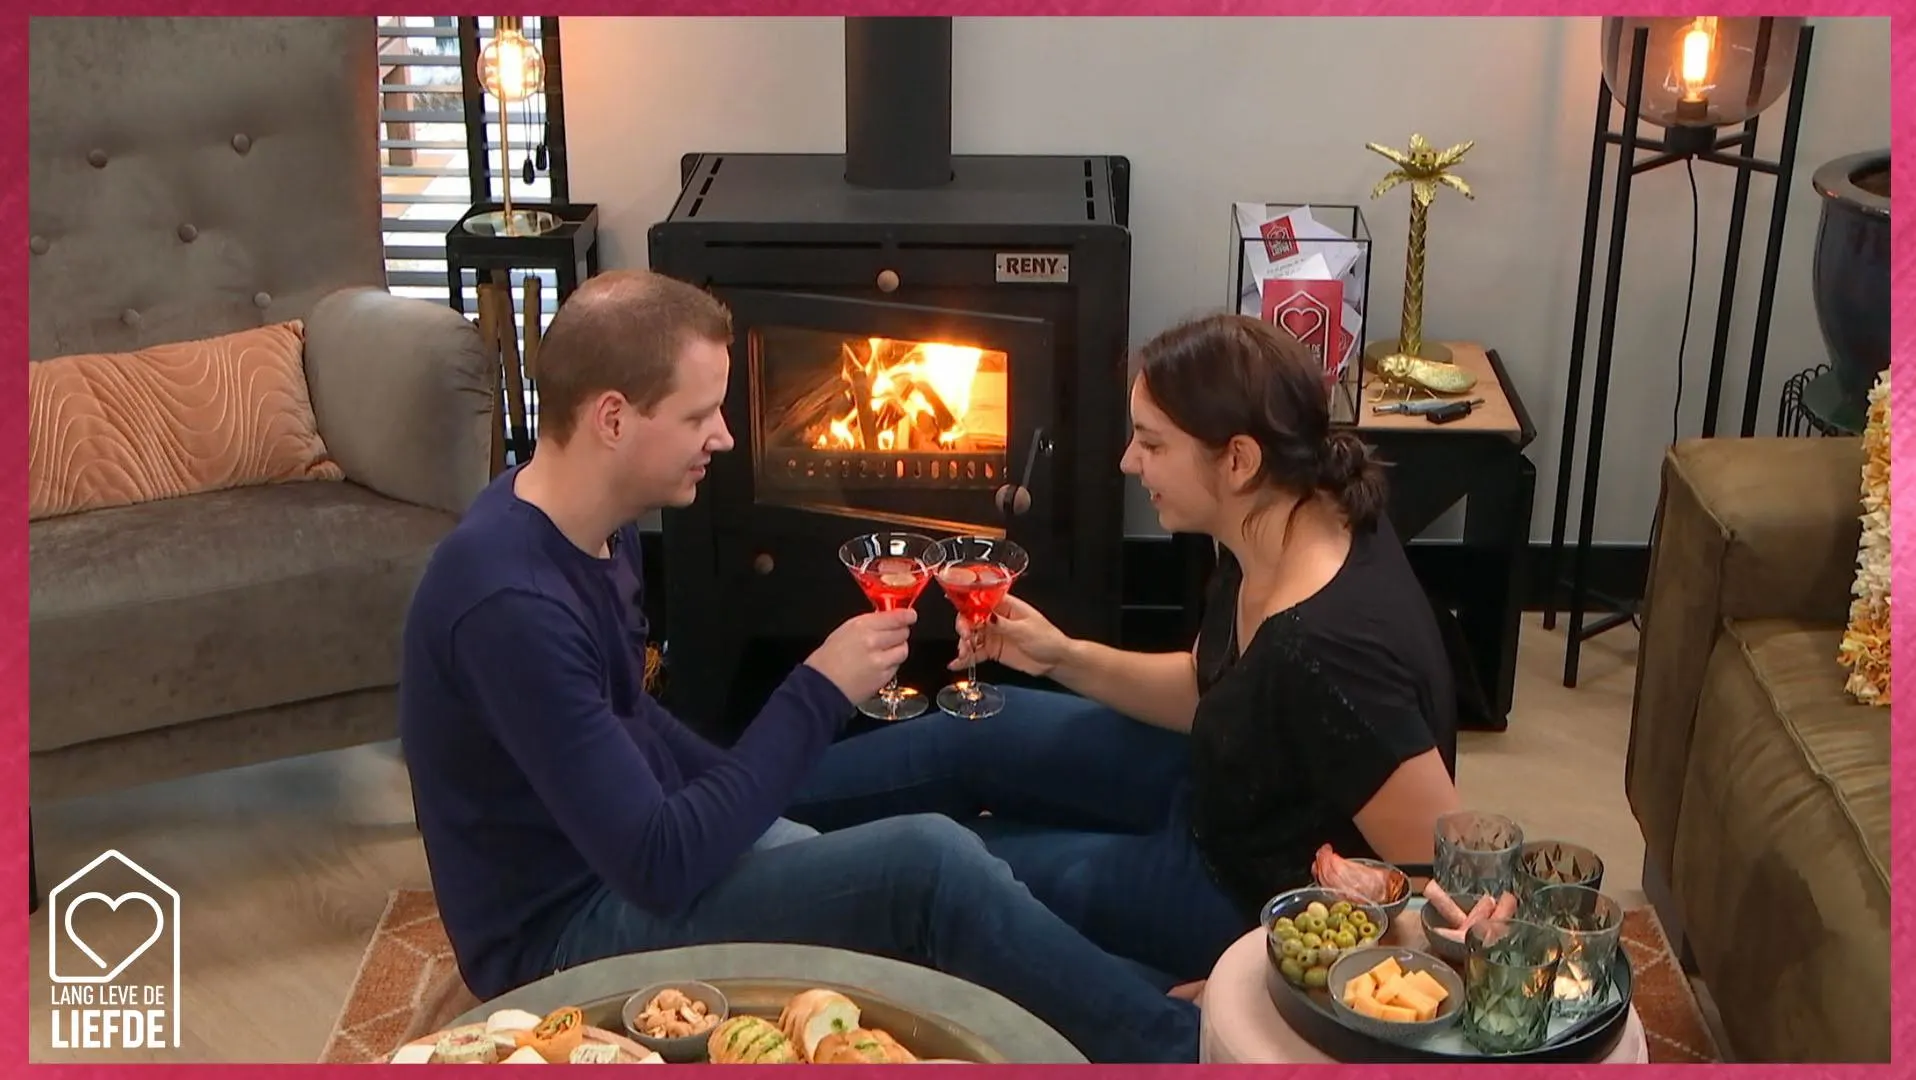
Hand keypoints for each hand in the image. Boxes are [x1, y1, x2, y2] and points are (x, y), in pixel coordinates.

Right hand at [805, 608, 917, 703]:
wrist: (822, 687)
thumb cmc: (827, 660)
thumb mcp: (844, 631)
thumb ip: (868, 624)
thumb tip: (885, 620)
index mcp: (861, 626)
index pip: (895, 617)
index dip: (906, 616)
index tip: (910, 615)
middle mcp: (873, 641)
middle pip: (902, 632)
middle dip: (900, 633)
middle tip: (893, 635)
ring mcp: (880, 660)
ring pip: (903, 650)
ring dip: (898, 649)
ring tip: (885, 652)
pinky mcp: (884, 677)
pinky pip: (896, 666)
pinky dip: (892, 664)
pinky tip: (879, 665)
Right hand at [952, 594, 1070, 676]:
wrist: (1056, 660)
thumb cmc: (1048, 639)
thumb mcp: (1025, 630)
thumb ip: (1003, 624)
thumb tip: (986, 616)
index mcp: (1006, 606)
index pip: (982, 601)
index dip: (969, 607)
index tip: (964, 617)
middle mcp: (997, 618)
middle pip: (972, 618)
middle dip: (965, 627)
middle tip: (966, 638)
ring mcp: (995, 634)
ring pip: (972, 636)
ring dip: (964, 644)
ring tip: (964, 654)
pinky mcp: (994, 650)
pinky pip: (976, 653)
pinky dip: (967, 658)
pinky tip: (959, 663)